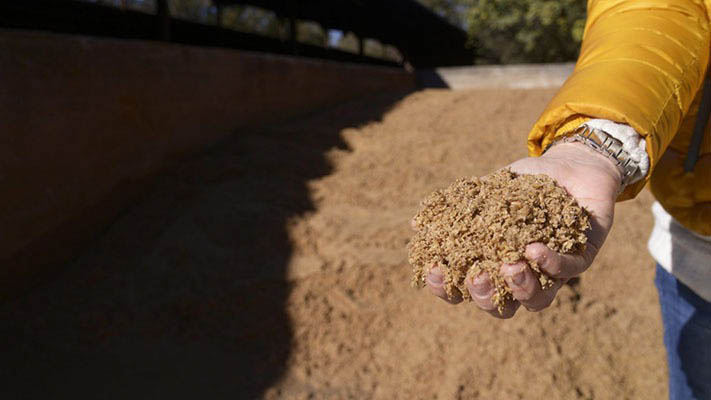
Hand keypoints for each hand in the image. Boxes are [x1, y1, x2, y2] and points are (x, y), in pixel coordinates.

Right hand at [425, 142, 622, 317]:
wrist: (568, 164)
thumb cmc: (523, 183)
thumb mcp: (487, 191)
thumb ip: (459, 208)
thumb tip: (417, 225)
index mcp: (492, 264)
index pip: (464, 290)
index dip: (446, 288)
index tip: (435, 269)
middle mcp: (521, 276)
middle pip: (500, 307)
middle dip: (484, 295)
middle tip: (476, 275)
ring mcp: (552, 272)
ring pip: (536, 300)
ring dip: (519, 288)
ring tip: (510, 265)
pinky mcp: (581, 257)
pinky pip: (568, 271)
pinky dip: (550, 263)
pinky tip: (534, 247)